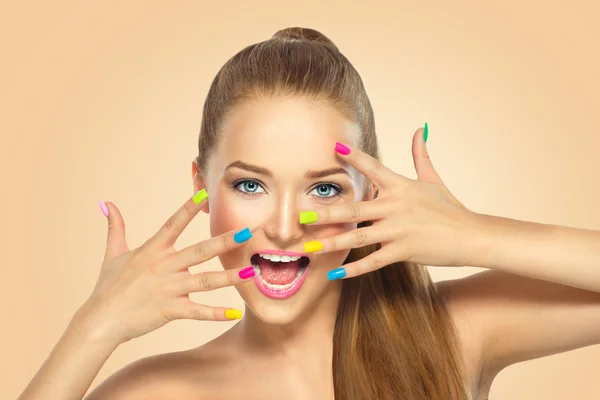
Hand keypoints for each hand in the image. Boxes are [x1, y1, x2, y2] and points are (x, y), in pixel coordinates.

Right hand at [77, 190, 255, 344]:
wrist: (99, 320)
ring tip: (251, 272)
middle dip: (225, 241)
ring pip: (206, 281)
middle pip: (200, 251)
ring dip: (230, 277)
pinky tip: (234, 314)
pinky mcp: (170, 309)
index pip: (174, 223)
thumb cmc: (107, 287)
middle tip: (247, 232)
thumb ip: (115, 227)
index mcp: (153, 250)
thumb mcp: (112, 253)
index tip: (206, 193)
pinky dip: (216, 314)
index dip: (189, 207)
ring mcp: (169, 288)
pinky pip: (197, 311)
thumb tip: (107, 203)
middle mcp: (164, 266)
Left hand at [300, 126, 483, 278]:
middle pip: (355, 208)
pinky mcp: (404, 251)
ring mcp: (399, 230)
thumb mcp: (433, 179)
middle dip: (326, 212)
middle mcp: (396, 206)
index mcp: (400, 186)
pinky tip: (335, 272)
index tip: (334, 147)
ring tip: (309, 247)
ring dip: (332, 242)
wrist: (472, 235)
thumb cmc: (450, 207)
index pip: (373, 168)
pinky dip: (354, 268)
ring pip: (359, 237)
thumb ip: (421, 154)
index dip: (354, 156)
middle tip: (300, 215)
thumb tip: (419, 129)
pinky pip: (374, 260)